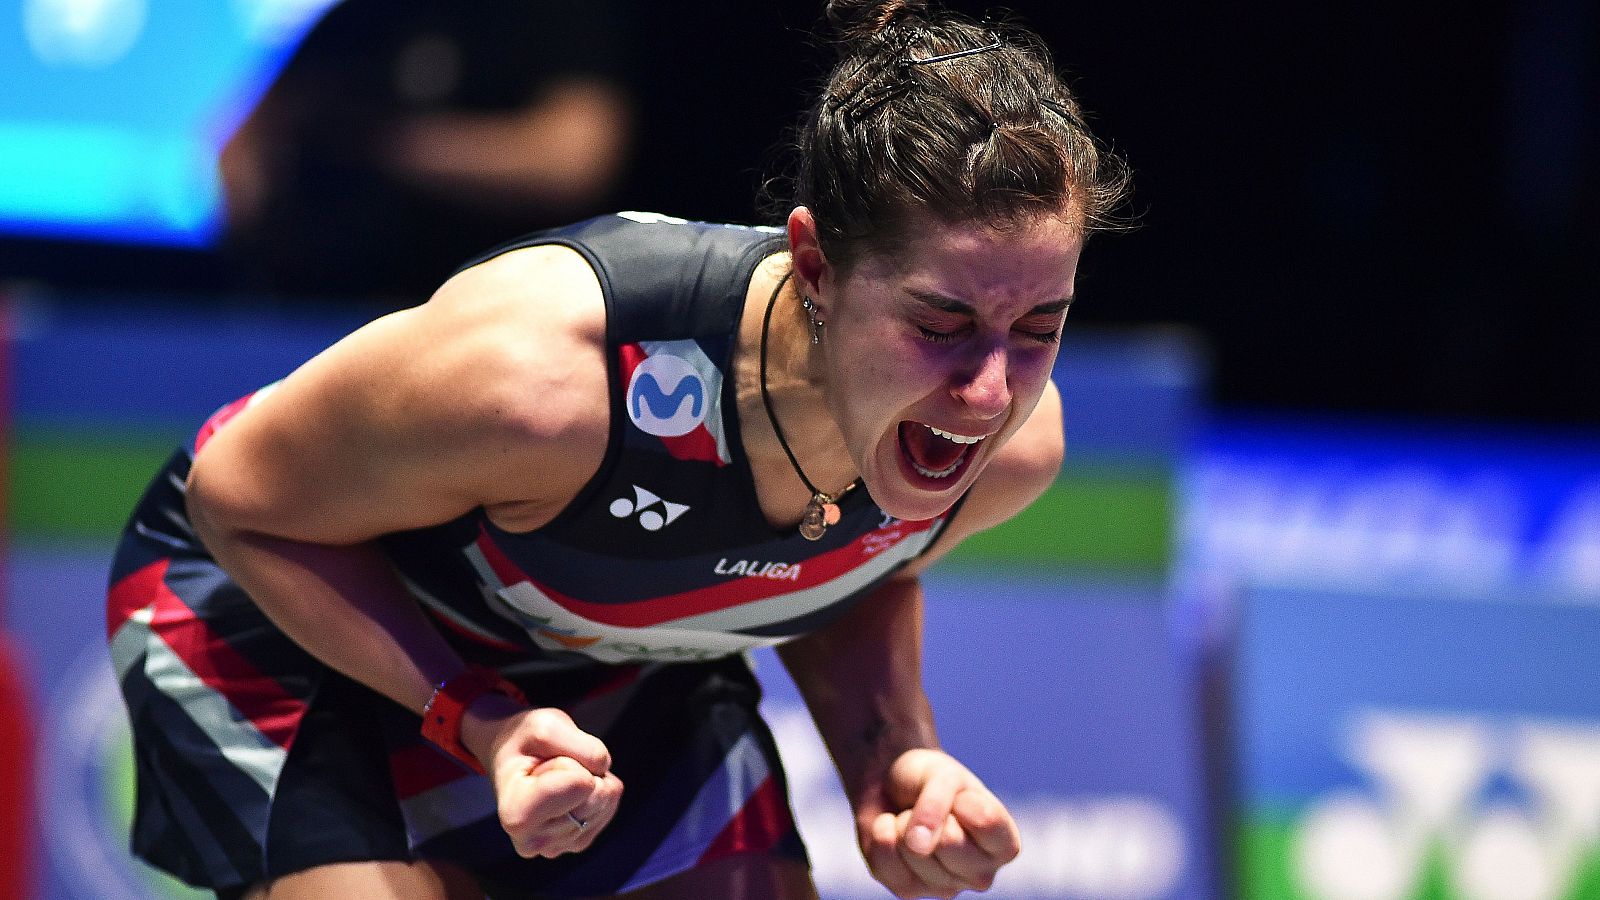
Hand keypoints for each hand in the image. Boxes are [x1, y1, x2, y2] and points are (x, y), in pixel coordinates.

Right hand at [464, 702, 623, 858]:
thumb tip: (605, 770)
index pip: (579, 783)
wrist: (513, 760)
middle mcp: (532, 841)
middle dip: (583, 768)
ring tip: (559, 778)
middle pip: (595, 794)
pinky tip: (570, 790)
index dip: (569, 760)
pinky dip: (597, 789)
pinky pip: (610, 806)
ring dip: (591, 778)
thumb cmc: (524, 743)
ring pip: (605, 800)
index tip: (540, 763)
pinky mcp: (577, 843)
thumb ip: (581, 744)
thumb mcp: (546, 725)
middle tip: (551, 768)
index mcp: (516, 813)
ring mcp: (556, 847)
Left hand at [858, 749, 1020, 898]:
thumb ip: (938, 802)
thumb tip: (918, 844)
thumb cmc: (931, 780)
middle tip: (931, 808)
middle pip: (949, 841)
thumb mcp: (943, 774)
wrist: (891, 786)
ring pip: (915, 852)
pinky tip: (892, 831)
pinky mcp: (909, 891)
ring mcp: (946, 888)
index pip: (987, 823)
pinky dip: (882, 834)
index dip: (962, 799)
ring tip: (912, 818)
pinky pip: (886, 862)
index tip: (958, 794)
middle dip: (930, 813)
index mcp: (1004, 844)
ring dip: (903, 822)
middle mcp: (981, 873)